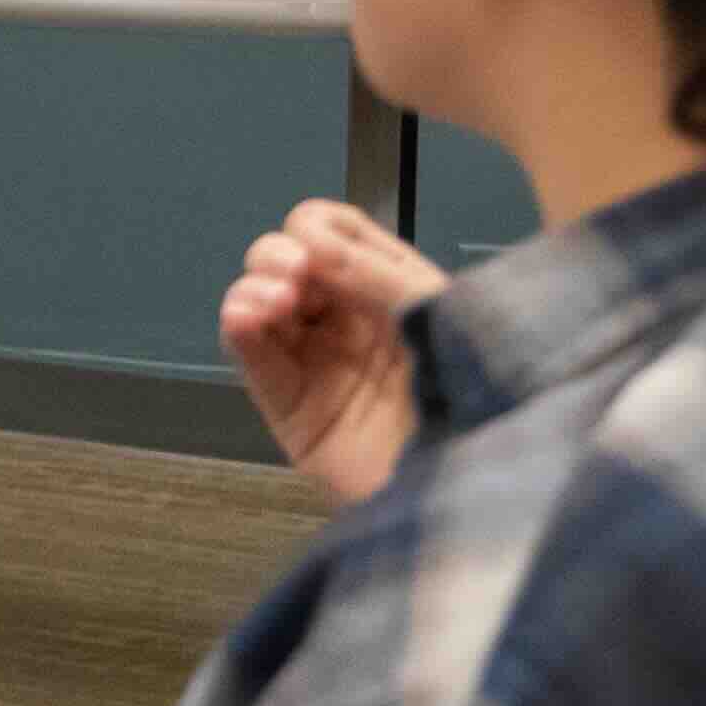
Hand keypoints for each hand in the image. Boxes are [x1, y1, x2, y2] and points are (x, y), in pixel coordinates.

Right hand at [219, 197, 444, 503]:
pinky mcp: (288, 405)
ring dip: (256, 288)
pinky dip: (239, 327)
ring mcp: (314, 360)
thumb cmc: (464, 385)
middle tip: (294, 273)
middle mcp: (346, 318)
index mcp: (388, 288)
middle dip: (279, 256)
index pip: (334, 234)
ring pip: (259, 304)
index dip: (317, 228)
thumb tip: (306, 240)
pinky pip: (252, 357)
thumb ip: (372, 271)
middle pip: (286, 263)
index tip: (317, 244)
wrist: (466, 477)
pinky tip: (245, 316)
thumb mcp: (432, 310)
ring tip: (274, 301)